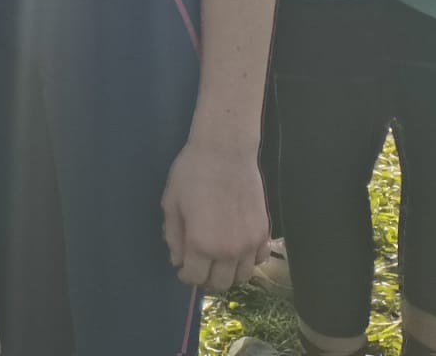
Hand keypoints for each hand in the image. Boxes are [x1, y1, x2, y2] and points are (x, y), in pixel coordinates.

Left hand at [161, 139, 267, 290]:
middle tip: (199, 264)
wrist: (225, 152)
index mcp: (201, 244)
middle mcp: (228, 251)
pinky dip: (248, 260)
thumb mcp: (171, 203)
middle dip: (206, 278)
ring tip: (218, 258)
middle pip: (220, 284)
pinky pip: (259, 259)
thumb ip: (173, 236)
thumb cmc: (192, 173)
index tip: (183, 266)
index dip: (185, 274)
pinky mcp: (264, 232)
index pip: (194, 278)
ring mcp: (250, 244)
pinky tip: (238, 247)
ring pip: (242, 276)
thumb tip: (178, 260)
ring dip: (228, 272)